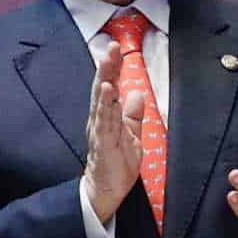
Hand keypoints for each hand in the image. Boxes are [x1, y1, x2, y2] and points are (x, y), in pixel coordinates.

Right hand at [82, 41, 145, 224]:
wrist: (105, 189)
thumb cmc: (116, 163)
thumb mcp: (131, 134)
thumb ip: (133, 115)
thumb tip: (138, 94)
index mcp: (106, 116)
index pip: (109, 86)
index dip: (112, 68)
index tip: (116, 48)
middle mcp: (99, 119)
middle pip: (102, 88)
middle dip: (106, 67)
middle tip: (111, 48)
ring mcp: (99, 130)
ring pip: (101, 100)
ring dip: (104, 80)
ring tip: (107, 63)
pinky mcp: (103, 142)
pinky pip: (104, 120)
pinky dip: (105, 104)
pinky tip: (107, 91)